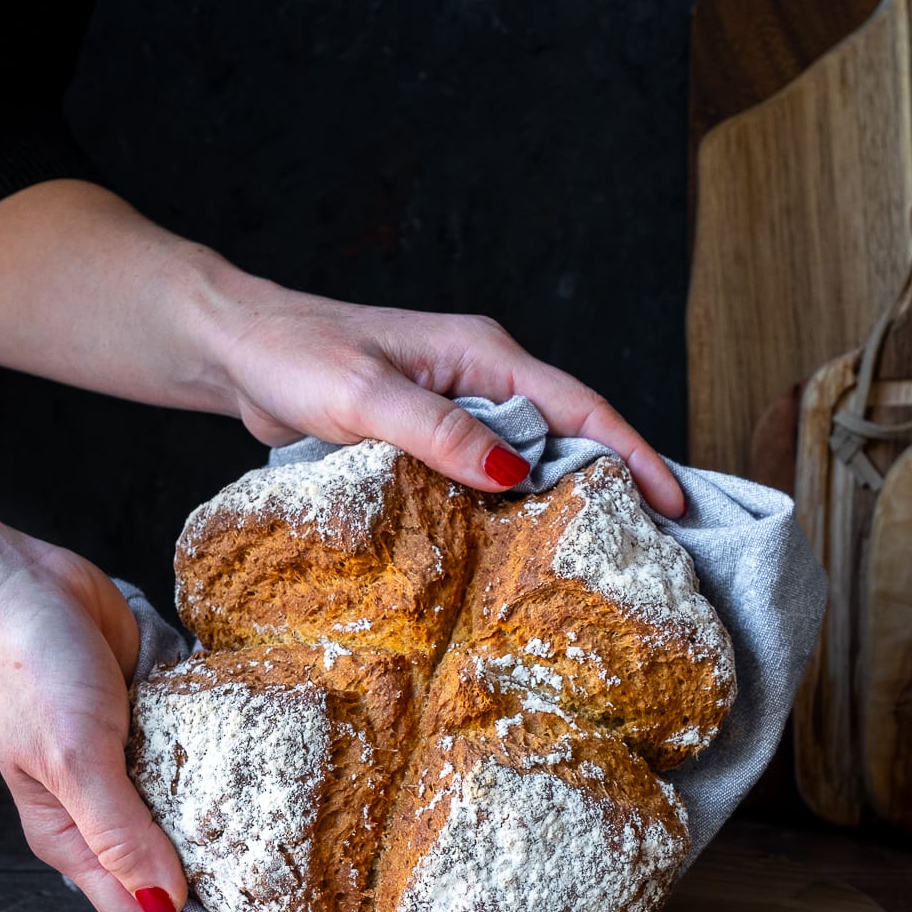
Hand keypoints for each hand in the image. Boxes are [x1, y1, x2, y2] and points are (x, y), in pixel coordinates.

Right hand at [0, 536, 272, 911]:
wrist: (18, 584)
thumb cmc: (29, 672)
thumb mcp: (73, 759)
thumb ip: (118, 834)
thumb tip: (166, 904)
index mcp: (74, 842)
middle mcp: (109, 816)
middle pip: (180, 883)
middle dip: (237, 906)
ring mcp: (137, 769)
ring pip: (200, 826)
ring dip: (247, 844)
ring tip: (311, 860)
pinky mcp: (159, 725)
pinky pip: (208, 764)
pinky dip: (242, 778)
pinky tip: (288, 783)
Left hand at [195, 271, 687, 513]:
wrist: (235, 351)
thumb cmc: (294, 356)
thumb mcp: (365, 395)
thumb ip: (438, 432)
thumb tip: (514, 473)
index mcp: (481, 353)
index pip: (578, 406)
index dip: (633, 453)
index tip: (676, 502)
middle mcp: (478, 376)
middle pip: (566, 434)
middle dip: (614, 484)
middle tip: (655, 548)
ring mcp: (453, 406)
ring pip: (525, 458)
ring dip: (560, 502)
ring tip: (597, 560)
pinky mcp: (424, 435)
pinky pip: (482, 474)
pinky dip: (507, 508)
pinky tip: (515, 549)